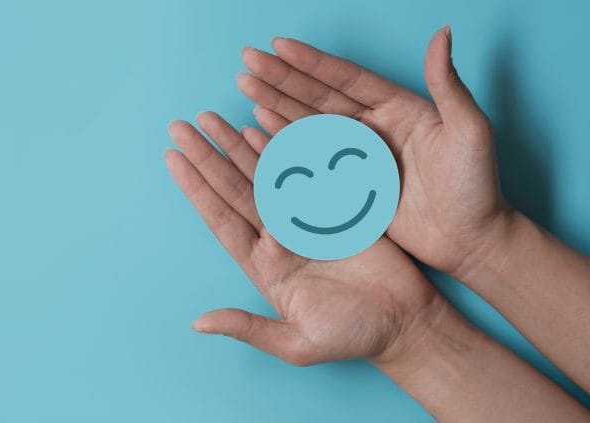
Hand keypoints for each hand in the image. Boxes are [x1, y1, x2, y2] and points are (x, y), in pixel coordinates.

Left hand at [165, 112, 441, 364]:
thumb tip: (198, 323)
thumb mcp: (296, 343)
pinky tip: (264, 125)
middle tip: (181, 125)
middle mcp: (276, 238)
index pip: (221, 218)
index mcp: (262, 265)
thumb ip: (247, 328)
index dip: (196, 189)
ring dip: (238, 144)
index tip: (172, 159)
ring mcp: (304, 219)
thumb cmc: (350, 337)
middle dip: (208, 156)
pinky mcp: (335, 206)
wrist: (405, 324)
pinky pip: (304, 169)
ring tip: (213, 118)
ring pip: (264, 174)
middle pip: (234, 187)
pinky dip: (284, 147)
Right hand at [236, 26, 509, 275]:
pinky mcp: (348, 185)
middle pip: (318, 96)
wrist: (473, 240)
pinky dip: (282, 142)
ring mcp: (357, 156)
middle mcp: (373, 127)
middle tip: (248, 60)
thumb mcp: (470, 131)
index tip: (279, 46)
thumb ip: (449, 85)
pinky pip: (308, 159)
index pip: (346, 79)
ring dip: (275, 104)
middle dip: (282, 78)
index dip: (312, 62)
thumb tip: (442, 34)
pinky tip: (258, 128)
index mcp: (398, 109)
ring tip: (245, 86)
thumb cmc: (478, 187)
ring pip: (307, 123)